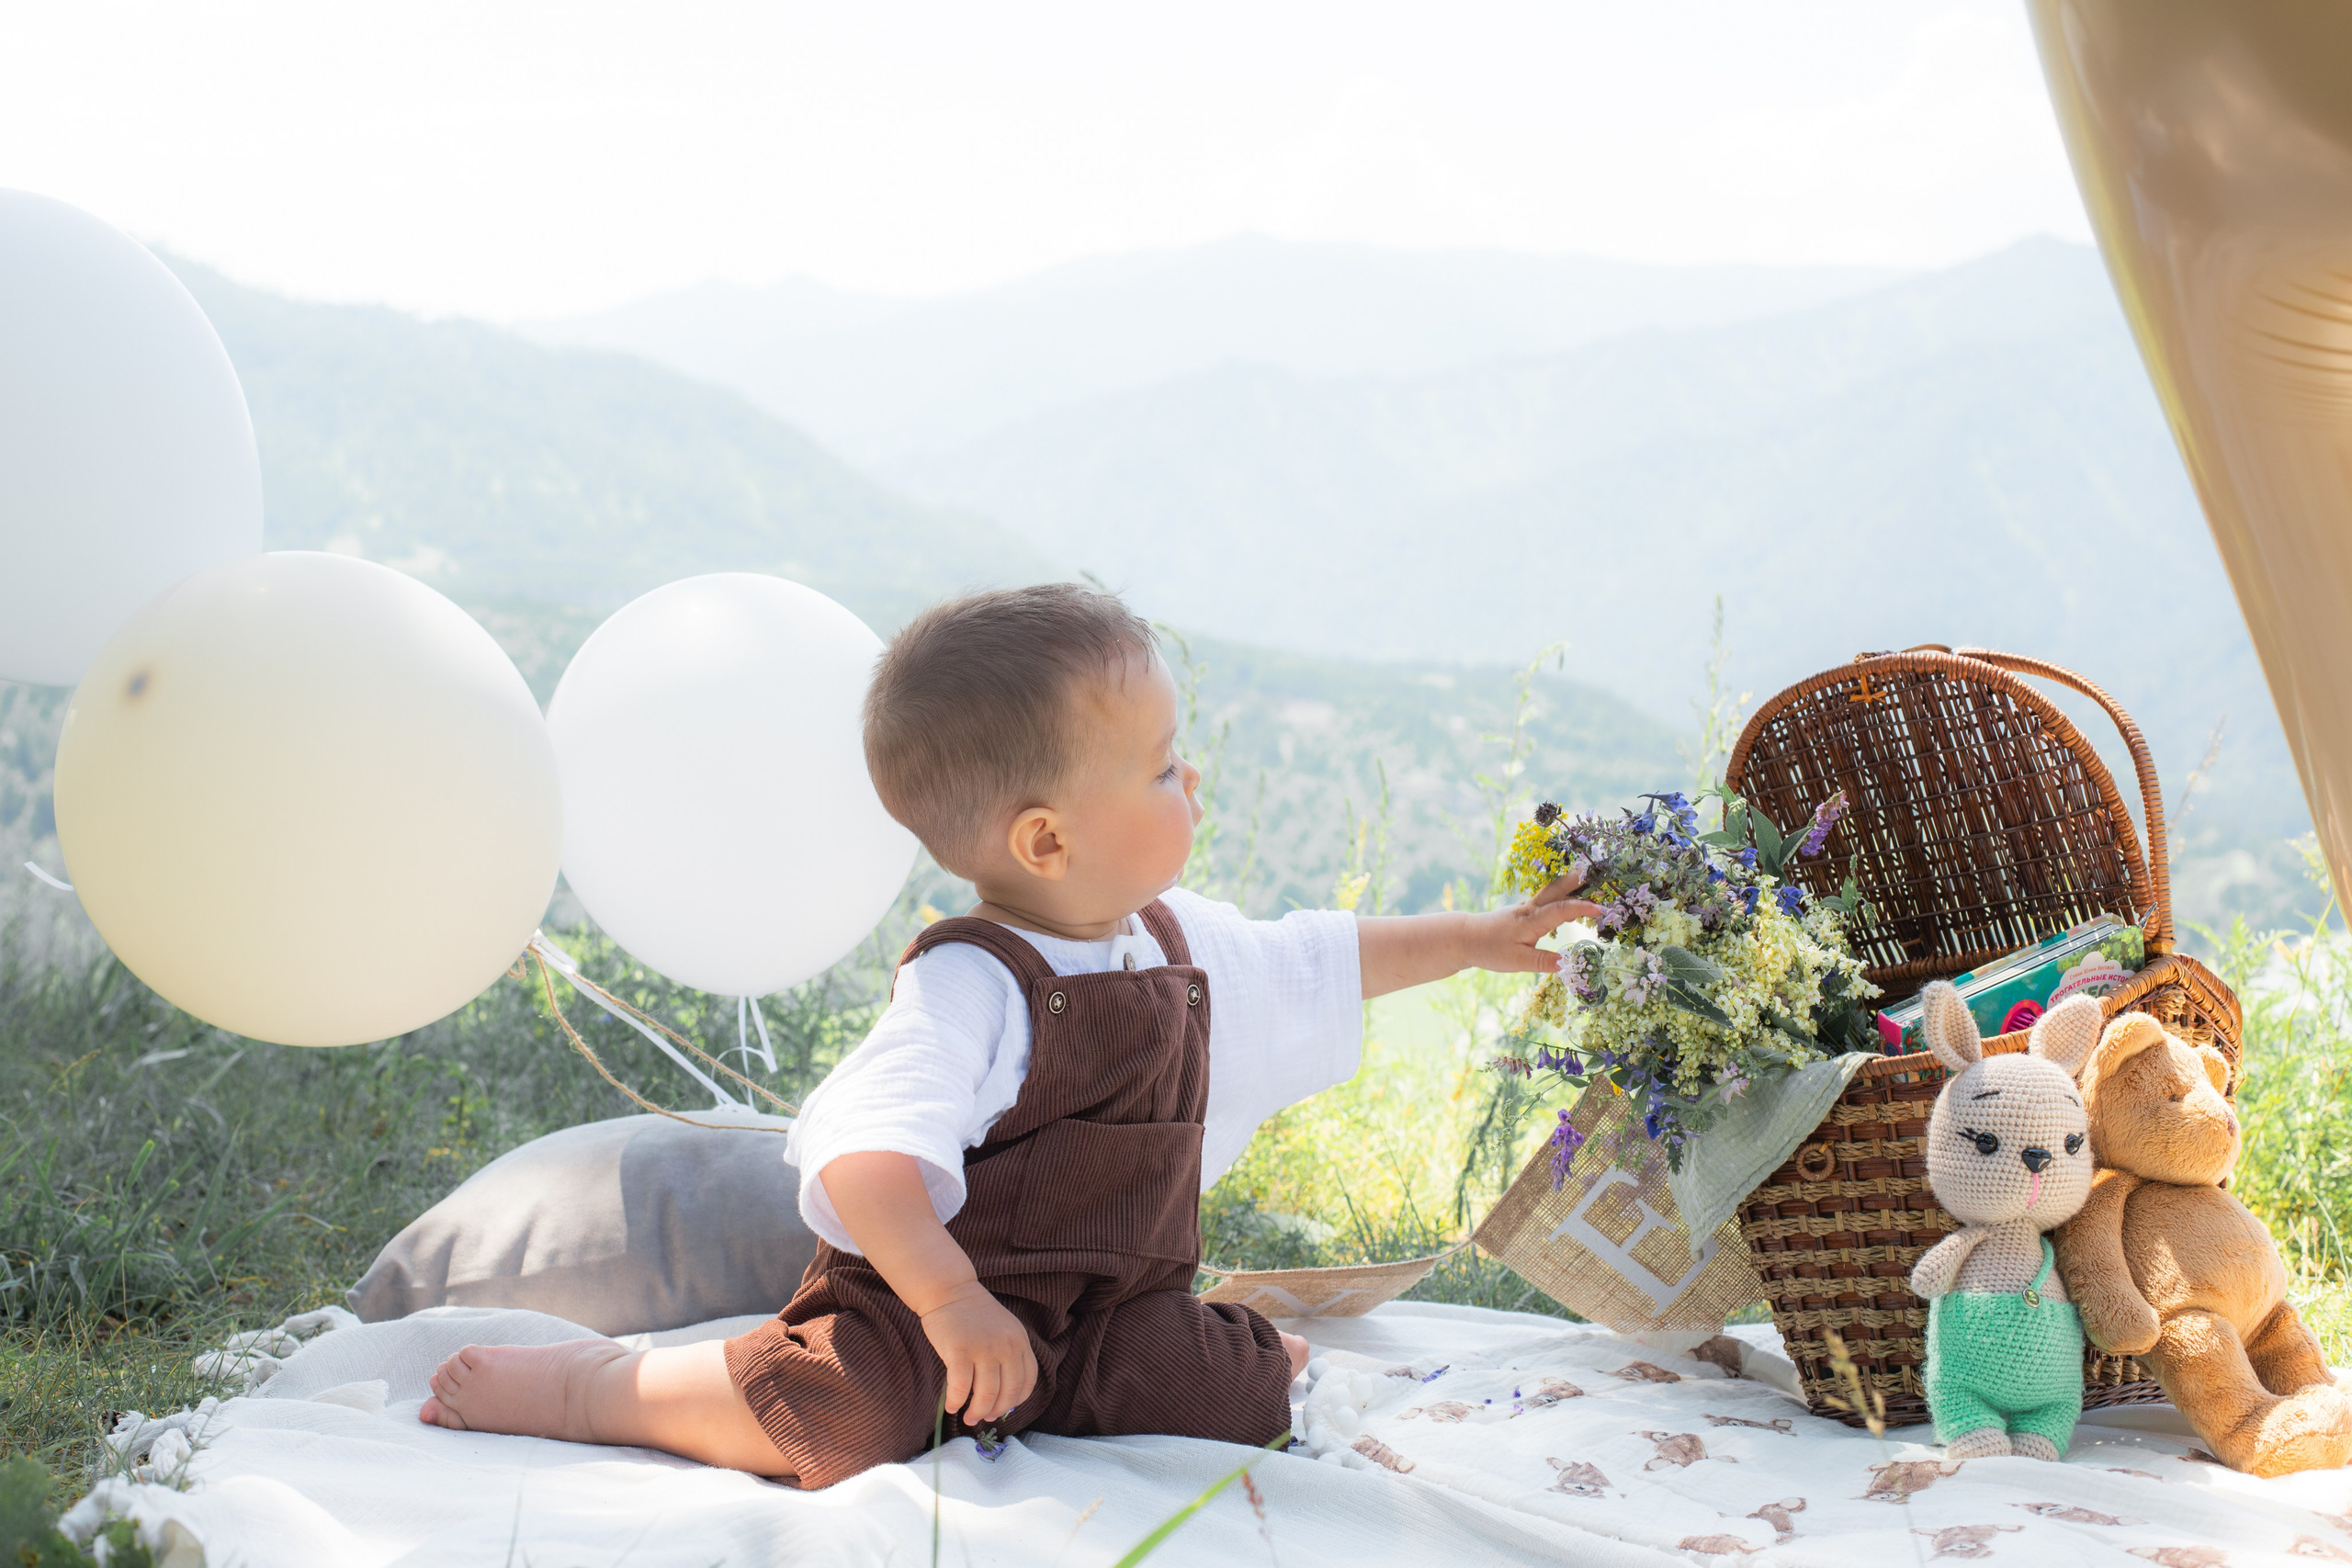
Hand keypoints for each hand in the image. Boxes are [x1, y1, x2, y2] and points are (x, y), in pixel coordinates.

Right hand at [919, 1279, 1037, 1425]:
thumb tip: (1001, 1397)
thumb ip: (1008, 1356)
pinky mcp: (960, 1350)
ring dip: (977, 1412)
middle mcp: (1006, 1346)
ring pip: (985, 1394)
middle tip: (983, 1418)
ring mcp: (984, 1348)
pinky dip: (956, 1401)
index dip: (1015, 1401)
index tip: (1003, 1409)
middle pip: (1008, 1392)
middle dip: (995, 1411)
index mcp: (1020, 1342)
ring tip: (968, 1417)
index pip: (1027, 1381)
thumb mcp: (1004, 1331)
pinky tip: (952, 1406)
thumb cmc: (974, 1315)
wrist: (950, 1291)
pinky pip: (960, 1386)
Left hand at [1461, 876, 1604, 975]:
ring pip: (1553, 892)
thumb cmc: (1490, 949)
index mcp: (1531, 920)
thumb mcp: (1516, 962)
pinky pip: (1547, 899)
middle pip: (1558, 889)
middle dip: (1579, 881)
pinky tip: (1570, 900)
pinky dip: (1562, 895)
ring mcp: (1527, 908)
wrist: (1465, 937)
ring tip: (1593, 884)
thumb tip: (1567, 964)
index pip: (1561, 910)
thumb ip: (1542, 962)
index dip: (1582, 908)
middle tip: (1600, 876)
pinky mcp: (1524, 912)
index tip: (1601, 908)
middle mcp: (1530, 909)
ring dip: (1572, 886)